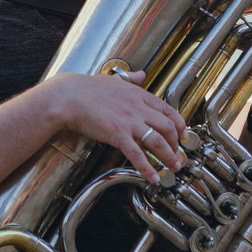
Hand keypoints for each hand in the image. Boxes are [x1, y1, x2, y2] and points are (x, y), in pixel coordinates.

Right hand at [50, 71, 184, 183]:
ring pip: (158, 141)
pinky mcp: (118, 135)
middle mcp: (139, 107)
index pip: (168, 109)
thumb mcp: (114, 80)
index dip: (179, 124)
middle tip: (179, 155)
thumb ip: (131, 79)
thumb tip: (141, 74)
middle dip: (177, 144)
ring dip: (169, 157)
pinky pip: (137, 155)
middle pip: (168, 127)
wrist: (68, 97)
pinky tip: (153, 178)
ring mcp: (129, 122)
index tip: (183, 135)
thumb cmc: (87, 89)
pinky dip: (147, 168)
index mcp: (139, 94)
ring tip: (173, 167)